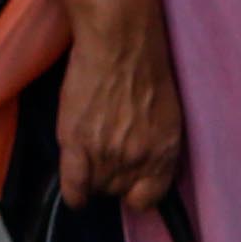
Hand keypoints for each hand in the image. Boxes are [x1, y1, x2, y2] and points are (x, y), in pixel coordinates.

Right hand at [53, 20, 186, 210]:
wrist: (121, 43)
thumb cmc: (147, 69)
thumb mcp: (167, 115)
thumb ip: (156, 145)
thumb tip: (143, 166)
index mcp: (166, 152)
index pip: (150, 197)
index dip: (137, 192)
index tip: (130, 186)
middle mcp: (139, 159)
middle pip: (118, 191)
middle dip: (113, 178)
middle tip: (106, 154)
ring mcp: (107, 154)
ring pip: (96, 187)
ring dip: (92, 176)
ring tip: (90, 152)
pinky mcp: (77, 144)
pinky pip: (73, 186)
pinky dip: (73, 193)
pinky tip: (74, 193)